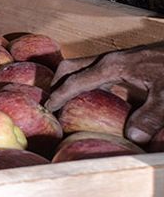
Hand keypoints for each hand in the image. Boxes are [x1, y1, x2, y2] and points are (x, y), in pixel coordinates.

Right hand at [44, 42, 163, 144]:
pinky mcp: (128, 61)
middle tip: (48, 101)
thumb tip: (133, 138)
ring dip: (71, 80)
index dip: (59, 96)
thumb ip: (150, 117)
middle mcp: (111, 59)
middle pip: (71, 66)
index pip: (76, 81)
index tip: (47, 108)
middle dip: (56, 82)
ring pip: (83, 66)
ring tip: (65, 98)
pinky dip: (86, 80)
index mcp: (113, 66)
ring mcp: (119, 58)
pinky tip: (96, 95)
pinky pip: (96, 69)